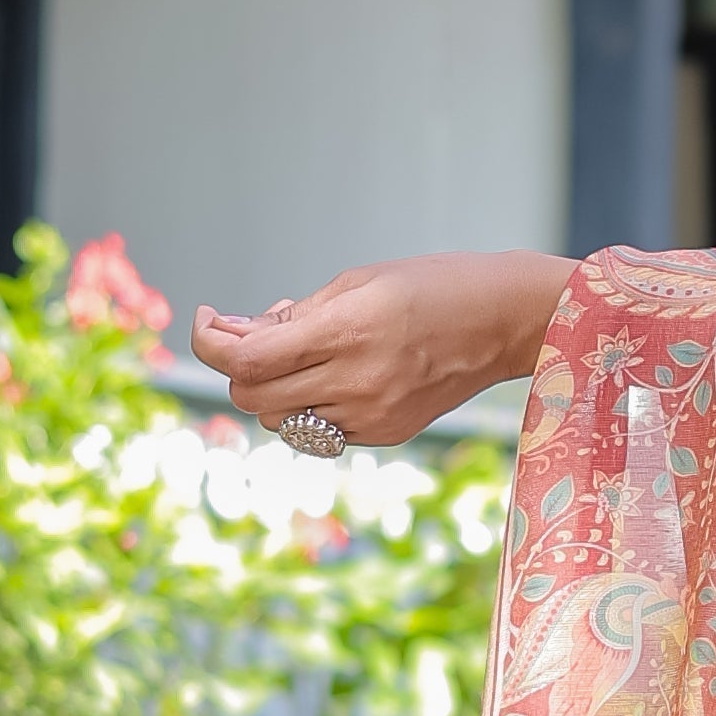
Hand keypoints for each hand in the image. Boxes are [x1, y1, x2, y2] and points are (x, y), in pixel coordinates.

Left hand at [190, 254, 572, 444]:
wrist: (506, 321)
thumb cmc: (433, 286)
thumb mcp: (357, 282)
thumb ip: (294, 315)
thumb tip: (233, 334)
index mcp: (346, 331)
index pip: (246, 361)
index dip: (210, 344)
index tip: (209, 320)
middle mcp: (357, 382)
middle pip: (253, 398)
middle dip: (238, 370)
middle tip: (250, 337)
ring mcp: (374, 415)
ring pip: (282, 421)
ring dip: (273, 390)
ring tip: (301, 354)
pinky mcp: (389, 432)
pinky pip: (323, 430)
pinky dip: (313, 404)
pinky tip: (339, 375)